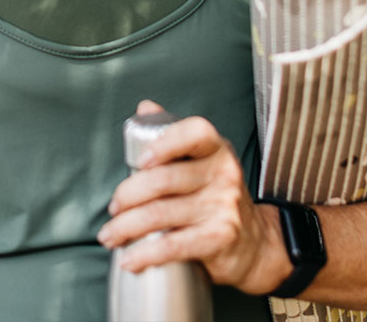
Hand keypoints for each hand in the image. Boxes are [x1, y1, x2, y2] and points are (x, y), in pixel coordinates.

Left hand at [97, 100, 287, 294]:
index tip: (140, 159)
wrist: (256, 245)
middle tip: (113, 208)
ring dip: (125, 226)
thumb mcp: (202, 161)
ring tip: (109, 235)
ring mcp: (222, 207)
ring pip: (160, 214)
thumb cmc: (217, 198)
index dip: (165, 143)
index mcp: (215, 150)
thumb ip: (173, 134)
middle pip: (164, 179)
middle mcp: (223, 175)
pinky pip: (173, 245)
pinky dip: (145, 254)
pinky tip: (130, 259)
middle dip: (127, 194)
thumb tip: (145, 107)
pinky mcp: (219, 238)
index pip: (195, 133)